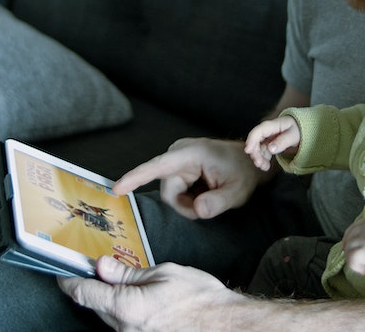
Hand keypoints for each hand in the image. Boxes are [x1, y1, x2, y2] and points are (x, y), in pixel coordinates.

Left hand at [59, 256, 242, 331]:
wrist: (226, 327)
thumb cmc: (200, 300)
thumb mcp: (164, 274)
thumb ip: (129, 273)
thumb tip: (102, 266)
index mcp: (126, 307)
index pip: (84, 293)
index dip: (70, 280)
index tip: (64, 270)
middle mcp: (125, 329)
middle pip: (95, 306)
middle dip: (95, 287)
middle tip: (102, 270)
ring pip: (109, 317)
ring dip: (112, 300)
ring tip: (131, 285)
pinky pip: (124, 326)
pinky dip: (125, 312)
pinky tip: (141, 302)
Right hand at [112, 137, 270, 219]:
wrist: (249, 161)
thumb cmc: (244, 172)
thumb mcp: (238, 191)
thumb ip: (218, 202)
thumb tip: (198, 210)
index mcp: (190, 154)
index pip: (157, 167)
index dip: (135, 178)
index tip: (115, 188)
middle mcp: (178, 154)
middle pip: (168, 192)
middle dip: (186, 206)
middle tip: (209, 205)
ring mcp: (176, 161)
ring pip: (171, 195)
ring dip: (188, 203)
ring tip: (210, 196)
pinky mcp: (177, 168)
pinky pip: (175, 192)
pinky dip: (189, 198)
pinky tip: (204, 191)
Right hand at [244, 116, 300, 170]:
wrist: (302, 129)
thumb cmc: (298, 129)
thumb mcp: (293, 135)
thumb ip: (282, 141)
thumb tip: (270, 149)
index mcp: (272, 125)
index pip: (258, 131)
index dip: (251, 140)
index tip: (248, 151)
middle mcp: (267, 131)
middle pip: (256, 141)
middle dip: (255, 153)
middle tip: (259, 164)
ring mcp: (267, 138)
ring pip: (258, 148)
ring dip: (259, 158)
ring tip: (264, 167)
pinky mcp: (269, 144)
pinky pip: (263, 152)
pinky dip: (263, 159)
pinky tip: (266, 167)